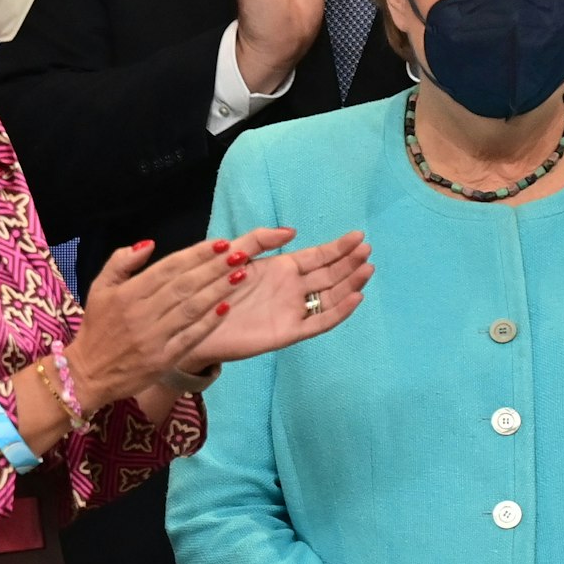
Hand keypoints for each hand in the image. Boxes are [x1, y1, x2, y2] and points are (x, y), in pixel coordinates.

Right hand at [65, 237, 241, 412]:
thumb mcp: (99, 288)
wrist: (88, 374)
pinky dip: (209, 322)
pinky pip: (191, 337)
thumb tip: (149, 244)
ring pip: (191, 309)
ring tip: (240, 275)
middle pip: (184, 286)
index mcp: (127, 294)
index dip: (195, 254)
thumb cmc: (97, 328)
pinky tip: (227, 308)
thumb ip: (120, 262)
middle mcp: (141, 314)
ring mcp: (154, 338)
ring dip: (218, 290)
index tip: (219, 243)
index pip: (167, 268)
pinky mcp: (163, 360)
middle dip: (214, 268)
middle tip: (240, 253)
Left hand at [182, 227, 372, 368]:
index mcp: (282, 269)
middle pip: (329, 274)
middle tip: (367, 250)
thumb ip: (260, 240)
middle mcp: (292, 289)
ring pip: (330, 296)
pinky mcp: (290, 332)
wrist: (195, 322)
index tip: (358, 237)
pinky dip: (339, 311)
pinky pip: (320, 322)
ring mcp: (293, 310)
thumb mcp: (234, 254)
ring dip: (349, 283)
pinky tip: (354, 297)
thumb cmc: (213, 287)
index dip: (338, 247)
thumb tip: (293, 231)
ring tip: (366, 269)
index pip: (317, 256)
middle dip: (349, 262)